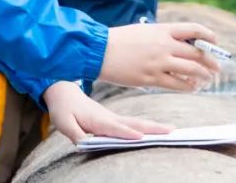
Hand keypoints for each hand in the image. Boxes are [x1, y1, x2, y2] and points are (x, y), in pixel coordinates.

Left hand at [42, 81, 172, 143]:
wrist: (65, 93)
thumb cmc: (64, 109)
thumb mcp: (64, 122)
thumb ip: (75, 133)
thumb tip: (85, 143)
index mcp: (98, 119)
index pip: (115, 128)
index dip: (127, 133)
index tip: (141, 138)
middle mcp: (109, 118)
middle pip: (134, 124)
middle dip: (152, 128)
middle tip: (171, 131)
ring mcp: (114, 118)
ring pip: (137, 123)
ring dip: (154, 127)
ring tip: (171, 130)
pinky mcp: (114, 119)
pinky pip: (133, 123)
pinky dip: (147, 126)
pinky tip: (157, 130)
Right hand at [99, 22, 221, 90]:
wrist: (101, 51)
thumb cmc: (121, 40)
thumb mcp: (145, 31)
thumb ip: (162, 36)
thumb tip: (179, 44)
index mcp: (162, 30)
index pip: (193, 29)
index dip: (207, 35)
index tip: (214, 41)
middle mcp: (164, 45)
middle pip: (196, 52)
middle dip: (210, 61)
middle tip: (217, 67)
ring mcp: (159, 62)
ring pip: (191, 70)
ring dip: (203, 75)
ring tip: (207, 79)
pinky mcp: (151, 78)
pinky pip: (177, 84)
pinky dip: (188, 86)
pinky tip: (192, 87)